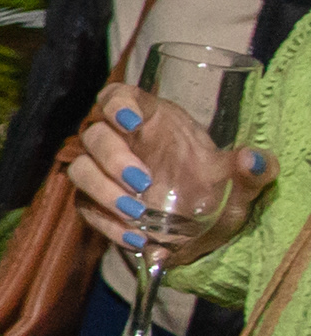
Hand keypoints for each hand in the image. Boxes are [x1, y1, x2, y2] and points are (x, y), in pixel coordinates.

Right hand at [68, 85, 273, 257]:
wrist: (204, 235)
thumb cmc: (218, 196)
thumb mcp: (240, 185)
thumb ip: (251, 171)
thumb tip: (254, 160)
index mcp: (152, 121)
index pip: (119, 97)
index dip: (117, 105)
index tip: (129, 123)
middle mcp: (122, 142)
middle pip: (94, 135)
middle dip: (112, 157)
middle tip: (142, 182)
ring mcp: (103, 173)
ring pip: (80, 169)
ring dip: (102, 190)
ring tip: (136, 213)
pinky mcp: (94, 203)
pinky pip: (86, 208)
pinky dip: (107, 224)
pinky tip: (135, 237)